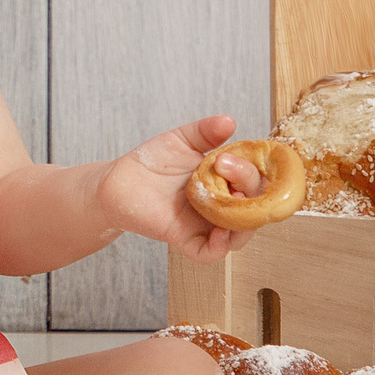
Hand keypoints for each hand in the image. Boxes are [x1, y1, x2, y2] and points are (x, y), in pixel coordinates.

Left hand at [99, 114, 264, 262]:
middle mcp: (221, 205)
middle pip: (255, 208)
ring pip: (239, 236)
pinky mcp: (184, 238)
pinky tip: (220, 231)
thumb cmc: (153, 162)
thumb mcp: (181, 140)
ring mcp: (204, 224)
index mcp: (226, 181)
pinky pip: (209, 253)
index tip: (233, 156)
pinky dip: (219, 247)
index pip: (256, 181)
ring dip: (244, 223)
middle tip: (225, 167)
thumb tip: (229, 121)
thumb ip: (205, 131)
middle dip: (249, 187)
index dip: (254, 170)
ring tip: (233, 200)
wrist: (118, 181)